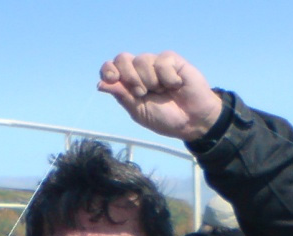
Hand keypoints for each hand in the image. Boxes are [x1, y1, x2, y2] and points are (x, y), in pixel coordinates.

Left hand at [97, 51, 222, 140]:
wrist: (191, 121)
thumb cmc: (164, 117)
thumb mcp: (138, 111)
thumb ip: (122, 96)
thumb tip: (100, 84)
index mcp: (127, 83)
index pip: (110, 67)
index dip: (108, 70)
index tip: (113, 78)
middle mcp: (139, 70)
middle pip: (122, 58)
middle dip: (129, 76)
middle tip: (142, 93)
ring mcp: (155, 64)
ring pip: (142, 59)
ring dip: (151, 80)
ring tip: (162, 92)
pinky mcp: (172, 60)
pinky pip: (162, 61)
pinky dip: (168, 77)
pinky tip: (176, 85)